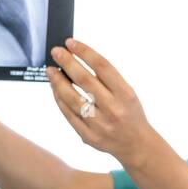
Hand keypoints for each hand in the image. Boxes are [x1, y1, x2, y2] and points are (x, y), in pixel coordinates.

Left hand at [47, 38, 156, 164]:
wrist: (136, 145)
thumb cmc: (131, 114)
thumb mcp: (127, 93)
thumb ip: (106, 79)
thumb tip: (77, 61)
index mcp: (125, 94)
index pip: (102, 66)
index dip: (84, 52)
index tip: (71, 43)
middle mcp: (113, 109)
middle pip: (84, 80)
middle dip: (67, 62)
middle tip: (56, 52)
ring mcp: (100, 124)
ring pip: (72, 98)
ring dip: (58, 81)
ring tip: (51, 70)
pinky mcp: (88, 136)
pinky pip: (68, 114)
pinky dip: (59, 99)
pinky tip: (55, 89)